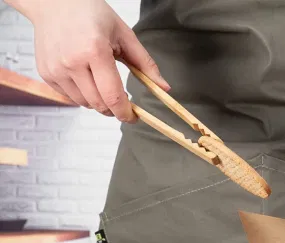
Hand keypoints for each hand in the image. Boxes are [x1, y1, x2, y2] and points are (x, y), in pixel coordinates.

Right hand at [28, 0, 169, 120]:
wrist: (53, 2)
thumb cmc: (90, 14)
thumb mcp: (123, 34)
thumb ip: (145, 63)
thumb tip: (164, 87)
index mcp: (94, 51)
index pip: (113, 97)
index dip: (127, 113)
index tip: (134, 117)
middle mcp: (72, 62)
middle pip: (100, 105)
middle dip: (115, 109)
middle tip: (122, 99)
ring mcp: (56, 69)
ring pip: (86, 104)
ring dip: (99, 102)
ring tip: (102, 82)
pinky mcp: (47, 74)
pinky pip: (71, 98)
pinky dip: (83, 95)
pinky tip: (85, 77)